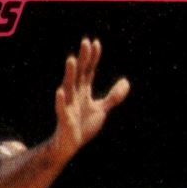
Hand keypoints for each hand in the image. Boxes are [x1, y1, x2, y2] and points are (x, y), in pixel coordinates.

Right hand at [54, 38, 129, 160]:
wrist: (70, 145)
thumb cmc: (83, 126)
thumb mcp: (101, 109)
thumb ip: (113, 96)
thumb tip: (126, 82)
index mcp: (83, 90)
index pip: (89, 70)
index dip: (93, 58)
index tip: (96, 43)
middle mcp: (75, 94)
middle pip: (79, 73)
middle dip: (83, 59)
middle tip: (85, 42)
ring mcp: (69, 105)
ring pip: (69, 87)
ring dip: (70, 74)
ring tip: (71, 60)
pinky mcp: (64, 119)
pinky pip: (62, 109)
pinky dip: (61, 101)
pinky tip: (60, 92)